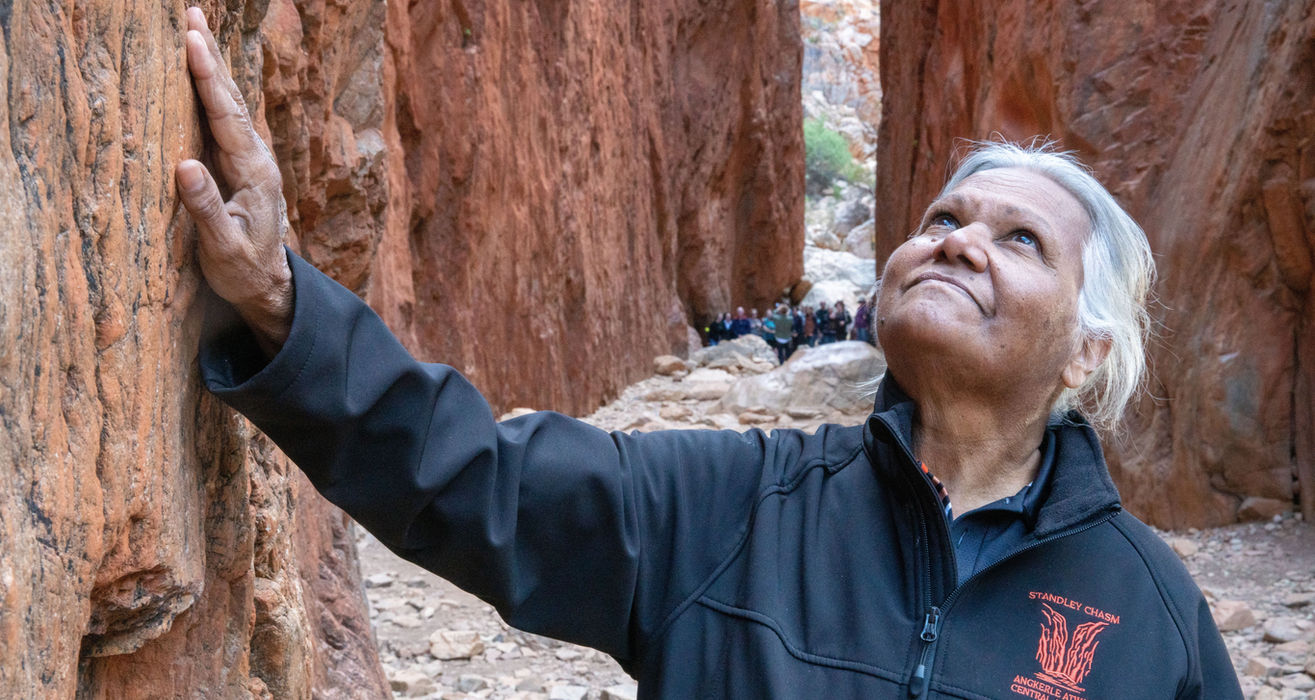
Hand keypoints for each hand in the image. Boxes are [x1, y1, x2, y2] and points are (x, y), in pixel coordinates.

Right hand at [176, 6, 291, 354]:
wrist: (268, 285)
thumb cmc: (244, 270)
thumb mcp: (224, 247)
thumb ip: (206, 208)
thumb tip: (184, 165)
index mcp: (255, 173)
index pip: (228, 116)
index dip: (207, 77)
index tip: (191, 41)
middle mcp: (256, 158)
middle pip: (231, 99)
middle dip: (210, 56)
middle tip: (190, 13)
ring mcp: (250, 159)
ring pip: (229, 105)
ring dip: (211, 67)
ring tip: (193, 29)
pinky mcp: (239, 165)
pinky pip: (223, 120)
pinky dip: (211, 91)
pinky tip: (199, 72)